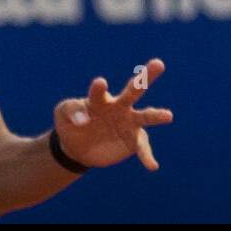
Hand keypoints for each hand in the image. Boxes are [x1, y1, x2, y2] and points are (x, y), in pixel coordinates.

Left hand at [53, 59, 173, 170]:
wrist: (78, 146)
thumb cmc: (71, 123)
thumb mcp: (63, 114)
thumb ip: (71, 112)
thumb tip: (83, 120)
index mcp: (99, 99)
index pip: (99, 92)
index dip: (99, 88)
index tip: (100, 83)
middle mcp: (117, 107)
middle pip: (133, 91)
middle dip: (145, 78)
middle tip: (158, 64)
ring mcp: (127, 123)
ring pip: (144, 117)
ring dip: (156, 116)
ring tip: (168, 116)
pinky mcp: (132, 141)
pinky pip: (141, 148)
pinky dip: (147, 156)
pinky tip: (152, 166)